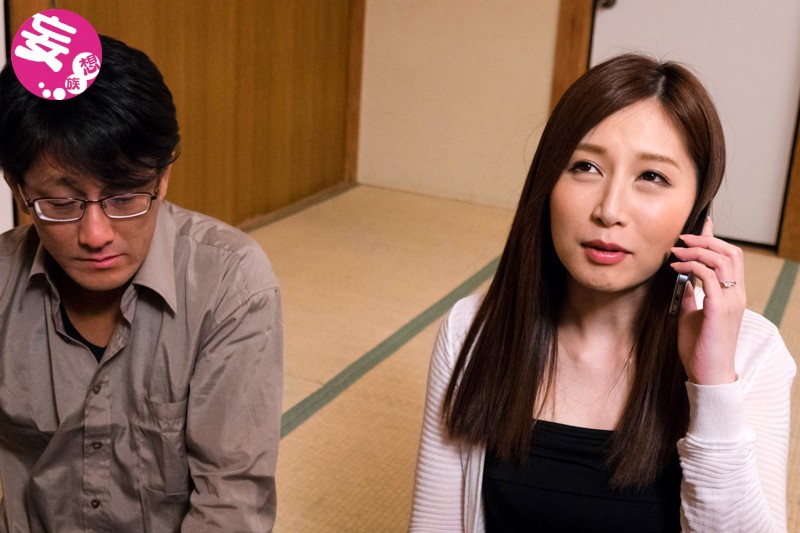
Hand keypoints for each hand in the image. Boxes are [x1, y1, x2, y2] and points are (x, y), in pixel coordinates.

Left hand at [670, 217, 744, 384]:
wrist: (708, 374)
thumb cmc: (699, 348)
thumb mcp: (691, 315)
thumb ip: (690, 296)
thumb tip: (683, 280)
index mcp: (732, 295)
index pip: (730, 258)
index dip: (715, 240)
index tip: (699, 226)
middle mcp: (736, 295)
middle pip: (731, 253)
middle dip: (706, 240)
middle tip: (681, 238)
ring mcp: (731, 301)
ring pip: (723, 260)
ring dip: (697, 250)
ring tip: (676, 251)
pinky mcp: (720, 309)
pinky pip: (710, 277)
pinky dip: (693, 266)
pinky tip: (677, 268)